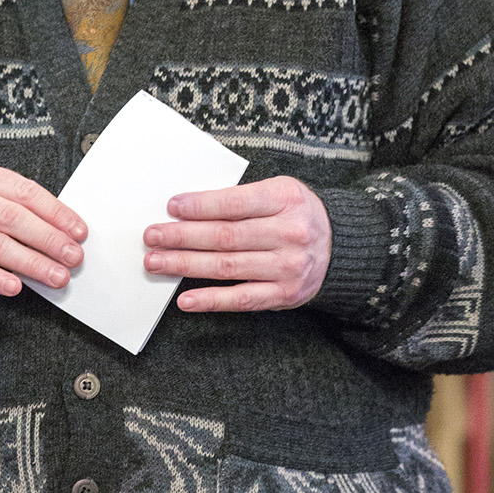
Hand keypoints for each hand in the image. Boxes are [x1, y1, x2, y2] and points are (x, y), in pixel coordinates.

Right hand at [0, 159, 85, 303]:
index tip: (79, 232)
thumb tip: (64, 234)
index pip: (22, 190)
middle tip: (73, 258)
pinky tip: (15, 288)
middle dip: (48, 239)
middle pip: (10, 217)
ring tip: (55, 277)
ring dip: (30, 263)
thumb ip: (13, 211)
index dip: (55, 212)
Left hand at [143, 176, 331, 313]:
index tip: (171, 207)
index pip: (234, 204)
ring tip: (156, 261)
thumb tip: (188, 209)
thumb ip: (241, 199)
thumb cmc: (297, 214)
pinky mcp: (284, 294)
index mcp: (286, 199)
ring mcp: (287, 267)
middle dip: (182, 236)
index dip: (200, 206)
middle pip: (225, 236)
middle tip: (152, 236)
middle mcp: (289, 234)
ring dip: (186, 265)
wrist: (341, 247)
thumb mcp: (280, 192)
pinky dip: (211, 300)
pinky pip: (241, 299)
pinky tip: (185, 300)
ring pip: (227, 266)